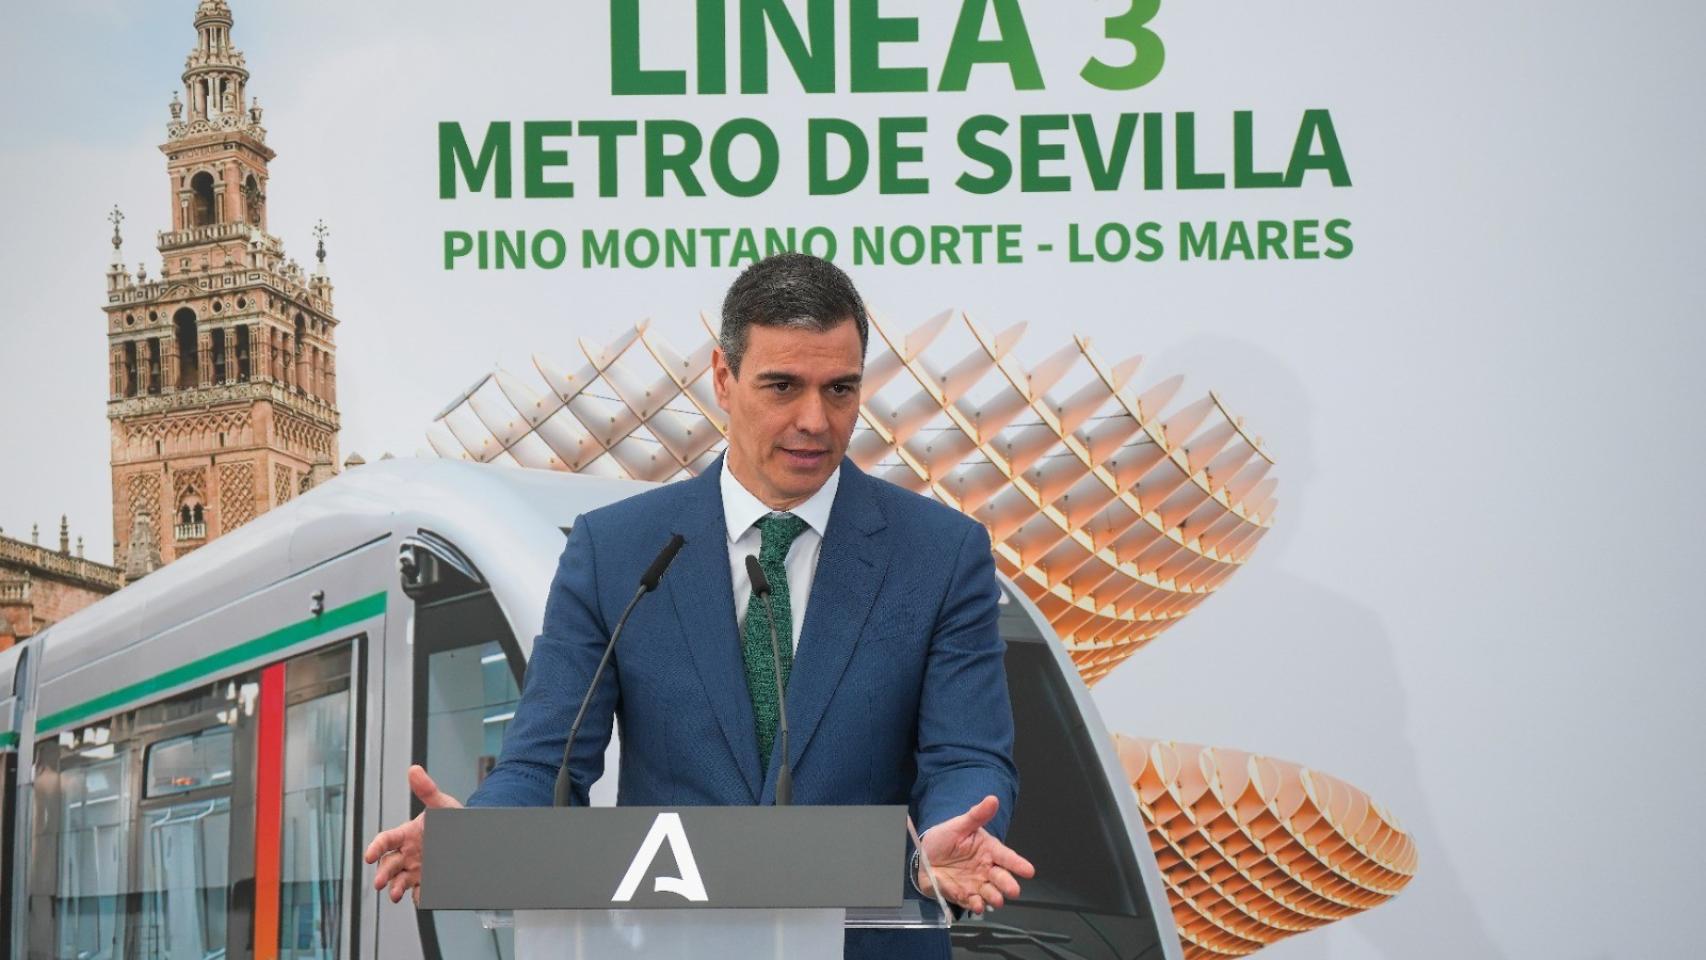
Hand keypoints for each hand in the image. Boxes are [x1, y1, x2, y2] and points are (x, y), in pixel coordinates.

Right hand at [363, 764, 461, 904]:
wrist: (472, 835)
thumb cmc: (451, 818)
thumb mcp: (441, 804)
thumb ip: (427, 790)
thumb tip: (414, 769)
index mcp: (406, 834)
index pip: (385, 840)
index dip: (375, 848)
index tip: (369, 856)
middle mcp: (407, 853)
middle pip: (389, 864)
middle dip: (382, 873)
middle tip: (379, 883)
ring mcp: (416, 868)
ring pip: (399, 880)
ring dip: (394, 888)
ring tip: (395, 894)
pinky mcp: (428, 880)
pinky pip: (420, 891)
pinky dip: (418, 896)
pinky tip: (420, 896)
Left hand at [915, 795, 1035, 914]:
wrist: (924, 855)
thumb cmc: (945, 838)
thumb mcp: (959, 825)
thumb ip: (977, 815)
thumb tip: (993, 799)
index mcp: (988, 850)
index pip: (1006, 857)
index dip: (1018, 864)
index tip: (1029, 871)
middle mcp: (986, 869)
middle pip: (1001, 878)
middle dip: (1008, 885)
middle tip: (1013, 890)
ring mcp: (976, 884)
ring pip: (989, 893)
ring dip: (993, 898)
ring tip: (996, 900)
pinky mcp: (963, 895)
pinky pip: (971, 902)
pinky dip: (974, 905)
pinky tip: (976, 906)